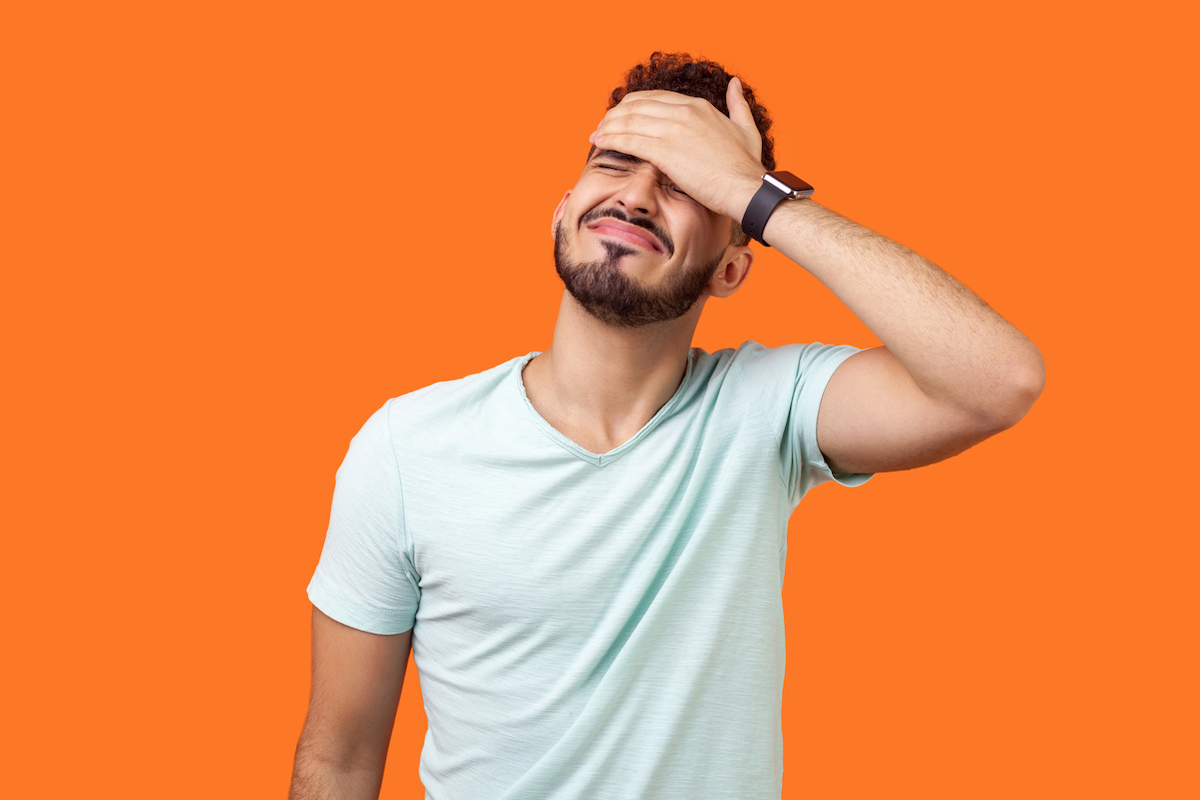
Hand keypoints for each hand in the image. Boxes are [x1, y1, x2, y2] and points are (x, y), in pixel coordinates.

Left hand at [588, 78, 764, 219]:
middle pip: (636, 106)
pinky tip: (600, 143)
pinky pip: (630, 140)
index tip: (620, 116)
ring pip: (629, 121)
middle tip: (602, 127)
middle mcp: (683, 112)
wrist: (746, 188)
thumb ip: (737, 104)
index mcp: (697, 106)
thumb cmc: (746, 166)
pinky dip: (611, 139)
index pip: (654, 98)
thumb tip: (735, 84)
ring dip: (608, 127)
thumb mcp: (746, 128)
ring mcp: (673, 130)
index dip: (632, 106)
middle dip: (614, 115)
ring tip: (596, 136)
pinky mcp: (665, 151)